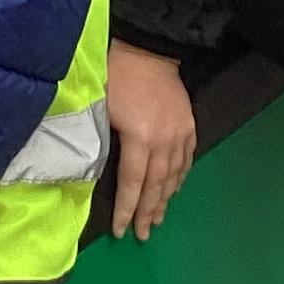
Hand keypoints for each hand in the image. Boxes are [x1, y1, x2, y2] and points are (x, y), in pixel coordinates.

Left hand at [106, 40, 196, 240]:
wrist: (148, 49)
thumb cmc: (118, 76)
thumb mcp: (102, 110)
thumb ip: (103, 142)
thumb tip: (95, 171)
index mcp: (140, 139)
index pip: (133, 184)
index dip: (127, 209)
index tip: (122, 230)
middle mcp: (164, 141)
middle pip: (156, 185)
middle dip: (148, 212)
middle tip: (143, 234)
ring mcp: (180, 134)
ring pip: (174, 175)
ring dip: (165, 199)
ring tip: (158, 218)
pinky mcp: (188, 125)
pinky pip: (186, 159)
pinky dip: (179, 177)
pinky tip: (174, 188)